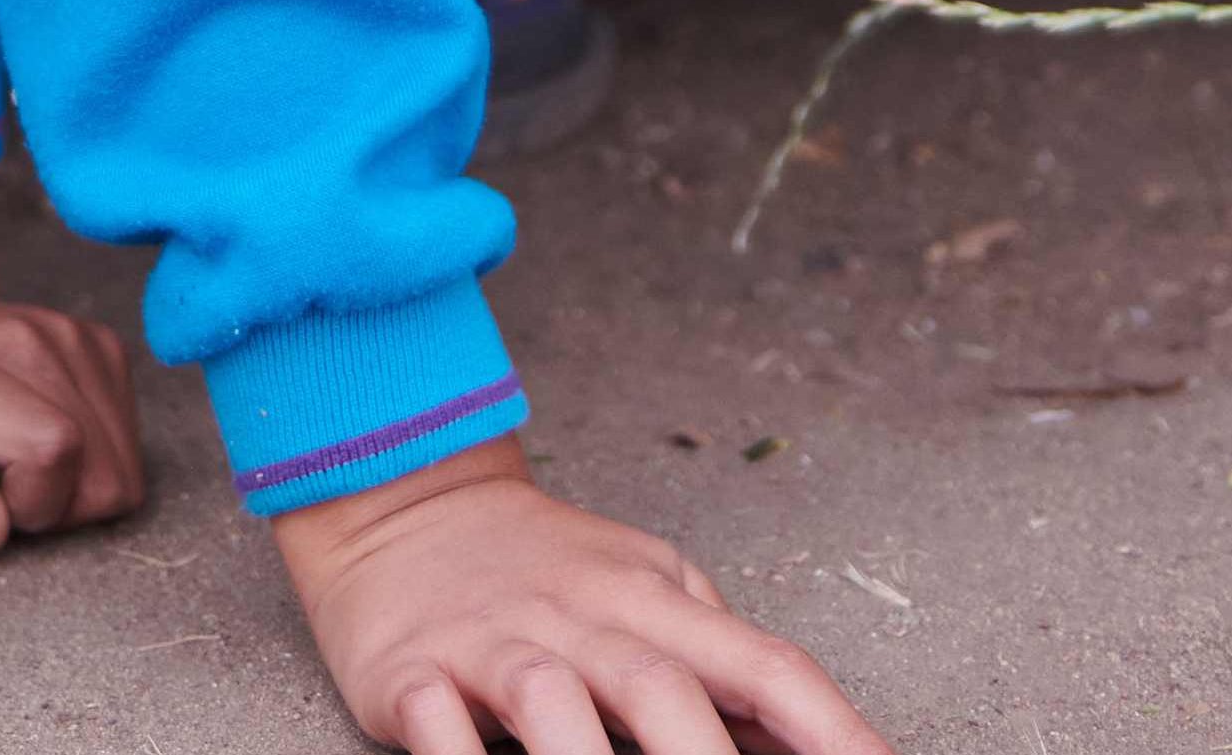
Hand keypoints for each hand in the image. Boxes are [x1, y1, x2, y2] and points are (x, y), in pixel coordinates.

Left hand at [0, 165, 146, 551]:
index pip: (52, 448)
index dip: (31, 503)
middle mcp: (33, 344)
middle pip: (103, 473)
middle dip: (56, 507)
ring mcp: (73, 338)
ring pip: (124, 464)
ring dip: (75, 487)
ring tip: (14, 464)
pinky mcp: (99, 344)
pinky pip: (126, 437)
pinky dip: (91, 456)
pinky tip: (36, 438)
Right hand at [270, 440, 885, 754]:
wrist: (400, 499)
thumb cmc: (541, 567)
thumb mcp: (644, 585)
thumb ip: (716, 656)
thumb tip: (808, 737)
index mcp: (652, 598)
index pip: (762, 664)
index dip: (832, 729)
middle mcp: (580, 617)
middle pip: (662, 690)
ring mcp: (493, 644)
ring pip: (552, 706)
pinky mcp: (408, 671)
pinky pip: (436, 726)